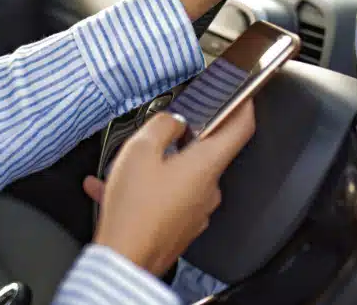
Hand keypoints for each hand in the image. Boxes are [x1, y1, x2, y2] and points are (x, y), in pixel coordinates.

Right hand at [88, 103, 255, 276]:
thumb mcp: (141, 149)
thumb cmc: (134, 209)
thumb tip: (173, 122)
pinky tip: (113, 189)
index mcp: (206, 165)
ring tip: (124, 166)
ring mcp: (195, 210)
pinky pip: (165, 198)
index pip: (240, 128)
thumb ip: (162, 125)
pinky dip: (144, 190)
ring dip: (157, 166)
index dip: (243, 106)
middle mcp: (208, 189)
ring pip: (180, 176)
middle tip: (159, 132)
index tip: (241, 96)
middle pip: (205, 152)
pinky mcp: (179, 227)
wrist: (123, 260)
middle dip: (183, 139)